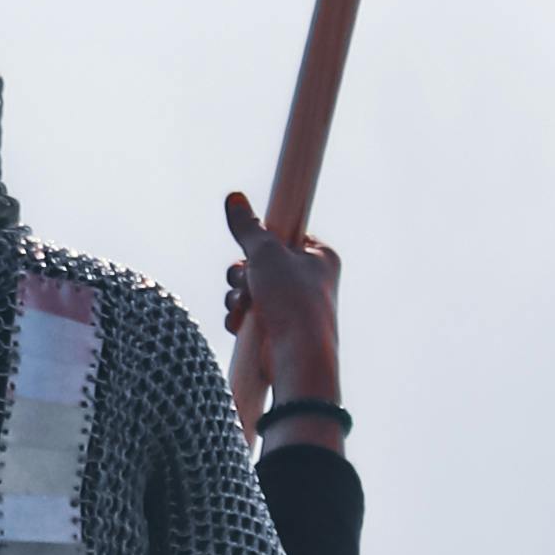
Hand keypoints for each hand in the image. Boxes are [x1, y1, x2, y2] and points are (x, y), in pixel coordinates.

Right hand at [220, 191, 340, 437]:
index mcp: (320, 256)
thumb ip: (248, 227)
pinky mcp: (277, 327)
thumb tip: (234, 198)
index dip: (264, 240)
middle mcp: (309, 280)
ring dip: (238, 295)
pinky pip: (248, 312)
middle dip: (243, 272)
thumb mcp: (267, 253)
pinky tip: (240, 323)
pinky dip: (239, 315)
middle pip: (261, 260)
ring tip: (243, 305)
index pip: (285, 234)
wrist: (297, 357)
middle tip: (247, 278)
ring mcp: (292, 305)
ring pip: (250, 287)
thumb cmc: (293, 301)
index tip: (254, 246)